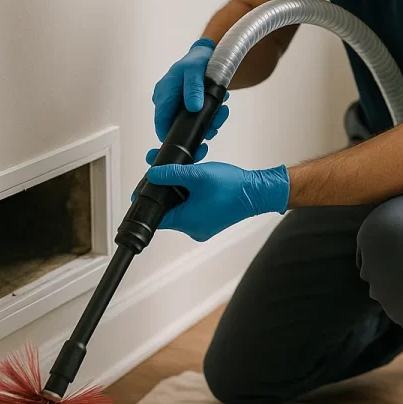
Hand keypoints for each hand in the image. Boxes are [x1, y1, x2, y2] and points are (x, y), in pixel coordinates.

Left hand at [143, 158, 289, 240]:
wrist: (257, 192)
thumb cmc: (232, 186)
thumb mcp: (197, 174)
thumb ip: (171, 173)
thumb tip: (153, 175)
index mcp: (187, 222)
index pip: (156, 216)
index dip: (148, 200)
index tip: (145, 188)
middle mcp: (193, 229)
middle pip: (169, 211)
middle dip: (166, 191)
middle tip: (166, 174)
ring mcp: (203, 227)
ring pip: (182, 209)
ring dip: (180, 193)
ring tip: (186, 176)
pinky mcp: (211, 222)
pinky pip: (194, 210)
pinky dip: (192, 197)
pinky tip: (197, 184)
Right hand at [152, 38, 229, 142]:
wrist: (206, 54)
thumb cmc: (196, 60)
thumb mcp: (194, 70)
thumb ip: (193, 89)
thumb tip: (194, 108)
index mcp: (163, 95)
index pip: (162, 125)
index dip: (172, 138)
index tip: (191, 144)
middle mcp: (168, 103)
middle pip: (178, 127)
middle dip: (198, 130)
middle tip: (215, 127)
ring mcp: (178, 105)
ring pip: (191, 124)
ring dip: (208, 123)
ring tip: (222, 112)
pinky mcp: (188, 106)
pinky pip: (198, 118)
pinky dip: (210, 116)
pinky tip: (220, 107)